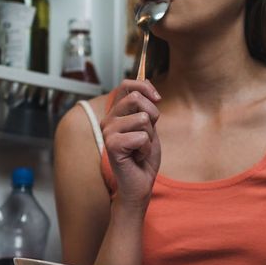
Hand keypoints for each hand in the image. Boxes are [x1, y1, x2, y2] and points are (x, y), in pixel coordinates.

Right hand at [102, 79, 161, 209]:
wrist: (140, 184)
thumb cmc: (144, 157)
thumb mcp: (148, 126)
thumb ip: (145, 106)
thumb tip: (145, 80)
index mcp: (115, 113)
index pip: (126, 85)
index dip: (145, 87)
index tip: (158, 98)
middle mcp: (108, 120)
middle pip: (136, 98)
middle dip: (152, 116)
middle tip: (147, 135)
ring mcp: (108, 132)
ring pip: (142, 119)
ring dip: (149, 136)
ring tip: (140, 148)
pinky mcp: (112, 145)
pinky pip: (142, 136)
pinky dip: (146, 149)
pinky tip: (137, 157)